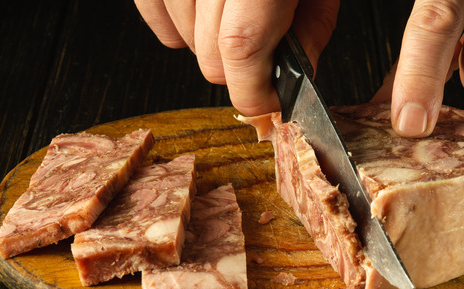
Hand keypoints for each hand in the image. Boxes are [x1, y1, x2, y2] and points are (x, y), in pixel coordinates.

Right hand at [134, 0, 339, 115]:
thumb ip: (310, 31)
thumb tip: (294, 79)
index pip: (241, 50)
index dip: (255, 90)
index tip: (272, 100)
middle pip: (211, 57)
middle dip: (240, 73)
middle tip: (263, 53)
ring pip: (181, 40)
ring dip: (208, 45)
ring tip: (234, 17)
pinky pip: (153, 13)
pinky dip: (173, 25)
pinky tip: (198, 14)